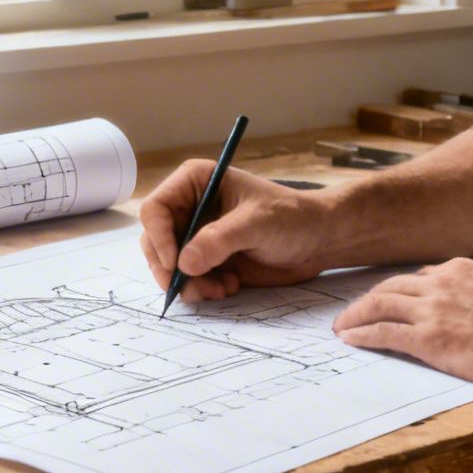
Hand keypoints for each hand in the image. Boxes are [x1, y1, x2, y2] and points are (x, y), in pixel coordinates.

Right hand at [137, 162, 335, 303]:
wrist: (318, 241)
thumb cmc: (292, 218)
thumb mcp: (256, 223)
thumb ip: (218, 240)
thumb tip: (184, 264)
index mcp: (195, 183)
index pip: (155, 209)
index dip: (159, 237)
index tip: (175, 264)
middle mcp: (189, 208)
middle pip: (154, 241)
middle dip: (170, 268)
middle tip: (192, 288)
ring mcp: (196, 236)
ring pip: (167, 265)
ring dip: (188, 283)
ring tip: (219, 289)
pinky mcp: (207, 260)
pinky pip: (186, 280)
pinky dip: (201, 289)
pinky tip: (229, 287)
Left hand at [332, 257, 472, 388]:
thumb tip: (471, 305)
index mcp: (459, 270)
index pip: (418, 277)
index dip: (398, 290)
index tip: (388, 300)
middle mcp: (440, 284)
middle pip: (390, 287)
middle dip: (368, 300)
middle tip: (353, 312)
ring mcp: (431, 311)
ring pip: (378, 305)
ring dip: (355, 316)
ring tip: (342, 326)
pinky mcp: (427, 339)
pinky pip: (382, 333)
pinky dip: (361, 334)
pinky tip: (350, 339)